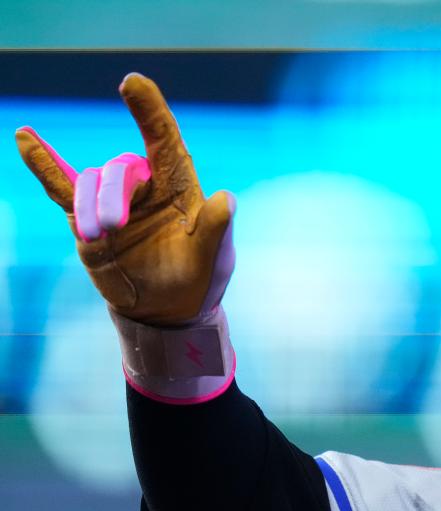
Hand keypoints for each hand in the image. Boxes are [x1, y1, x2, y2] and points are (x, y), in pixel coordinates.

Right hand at [15, 73, 234, 325]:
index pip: (165, 139)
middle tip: (114, 228)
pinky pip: (63, 187)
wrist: (170, 311)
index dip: (150, 110)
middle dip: (112, 193)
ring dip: (88, 206)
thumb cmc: (200, 279)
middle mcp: (146, 186)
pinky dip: (44, 163)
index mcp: (180, 187)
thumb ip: (217, 230)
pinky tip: (25, 137)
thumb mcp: (214, 259)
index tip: (132, 82)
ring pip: (89, 183)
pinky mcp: (88, 221)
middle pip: (119, 169)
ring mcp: (114, 202)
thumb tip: (227, 199)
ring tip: (99, 238)